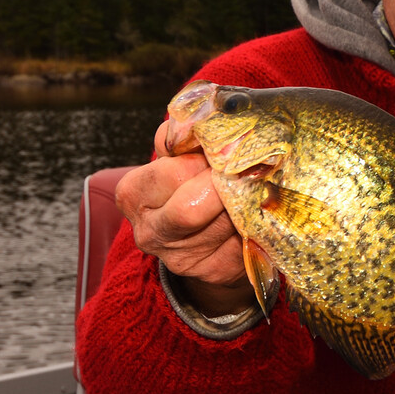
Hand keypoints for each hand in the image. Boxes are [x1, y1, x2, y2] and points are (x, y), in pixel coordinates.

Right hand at [115, 122, 255, 315]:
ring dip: (248, 202)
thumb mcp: (178, 152)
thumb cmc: (190, 180)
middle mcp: (150, 231)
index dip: (207, 159)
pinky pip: (247, 242)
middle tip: (246, 171)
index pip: (175, 171)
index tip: (224, 154)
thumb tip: (201, 121)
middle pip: (193, 206)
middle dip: (226, 184)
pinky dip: (259, 223)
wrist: (201, 231)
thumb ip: (183, 133)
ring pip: (226, 223)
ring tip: (255, 188)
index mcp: (134, 193)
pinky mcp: (213, 272)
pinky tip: (259, 213)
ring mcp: (180, 258)